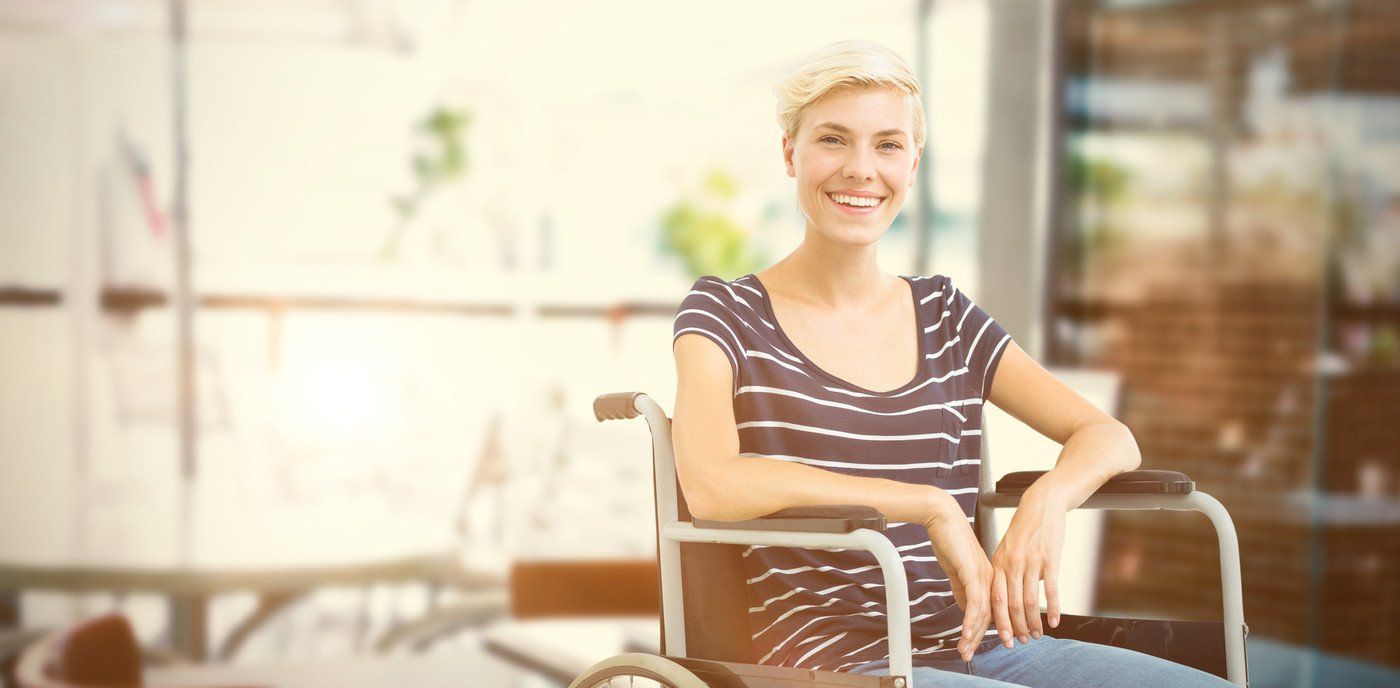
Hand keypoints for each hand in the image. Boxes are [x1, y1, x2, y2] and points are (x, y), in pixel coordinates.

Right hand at [922, 501, 993, 661]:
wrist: (942, 518)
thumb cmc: (949, 539)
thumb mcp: (957, 569)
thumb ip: (963, 589)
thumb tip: (966, 608)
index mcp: (990, 577)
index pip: (992, 609)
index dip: (988, 629)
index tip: (980, 645)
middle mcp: (991, 578)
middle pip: (990, 615)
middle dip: (981, 638)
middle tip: (970, 655)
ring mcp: (984, 576)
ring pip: (984, 613)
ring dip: (973, 634)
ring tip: (964, 649)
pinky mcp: (973, 573)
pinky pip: (975, 603)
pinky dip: (970, 621)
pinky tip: (965, 634)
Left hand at [989, 490, 1065, 647]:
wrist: (1042, 504)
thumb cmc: (1025, 528)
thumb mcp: (1007, 548)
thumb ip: (1005, 571)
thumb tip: (1008, 594)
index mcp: (998, 563)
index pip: (995, 599)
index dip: (998, 621)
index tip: (1002, 637)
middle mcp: (1011, 564)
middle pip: (1011, 604)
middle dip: (1016, 627)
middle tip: (1021, 642)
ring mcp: (1031, 562)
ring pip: (1030, 601)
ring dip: (1034, 622)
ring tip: (1037, 635)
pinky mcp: (1049, 559)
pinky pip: (1051, 590)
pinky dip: (1053, 609)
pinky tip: (1055, 622)